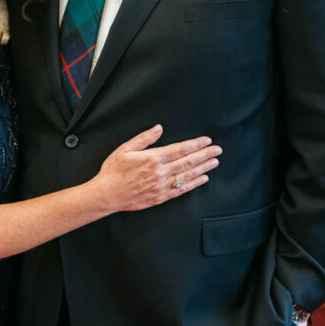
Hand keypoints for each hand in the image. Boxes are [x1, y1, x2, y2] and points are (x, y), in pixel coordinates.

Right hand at [95, 125, 220, 212]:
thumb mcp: (124, 149)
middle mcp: (160, 172)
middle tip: (218, 150)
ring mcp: (161, 186)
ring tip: (215, 162)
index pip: (180, 149)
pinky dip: (194, 184)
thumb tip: (159, 128)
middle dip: (205, 155)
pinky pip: (181, 190)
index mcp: (152, 158)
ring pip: (188, 176)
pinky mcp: (160, 197)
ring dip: (203, 168)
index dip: (195, 144)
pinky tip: (203, 178)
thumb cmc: (113, 171)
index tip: (206, 140)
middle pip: (188, 162)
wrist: (107, 194)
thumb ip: (144, 138)